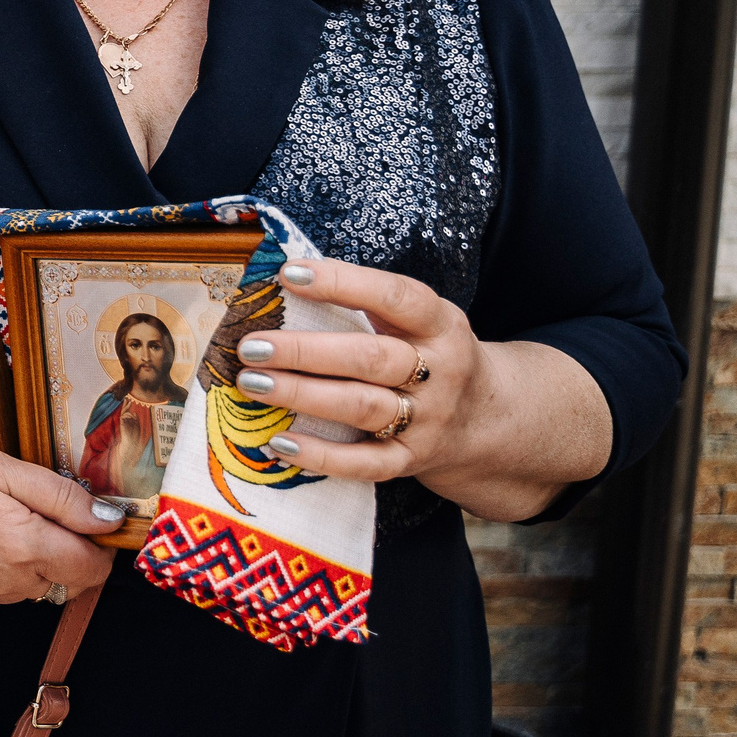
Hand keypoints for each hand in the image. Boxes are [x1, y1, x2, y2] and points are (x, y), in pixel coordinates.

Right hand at [0, 428, 124, 605]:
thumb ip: (60, 495)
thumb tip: (110, 520)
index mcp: (22, 547)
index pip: (95, 565)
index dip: (103, 537)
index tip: (93, 507)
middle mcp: (9, 581)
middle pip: (73, 576)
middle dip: (72, 542)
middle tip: (41, 497)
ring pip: (42, 581)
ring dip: (40, 551)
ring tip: (4, 506)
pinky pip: (11, 583)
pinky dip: (11, 559)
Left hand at [222, 257, 469, 487]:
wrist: (484, 419)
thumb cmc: (429, 355)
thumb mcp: (419, 321)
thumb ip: (369, 304)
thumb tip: (287, 280)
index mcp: (439, 325)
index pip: (396, 297)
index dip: (343, 283)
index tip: (290, 274)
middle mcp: (439, 371)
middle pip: (369, 358)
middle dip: (305, 352)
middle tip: (251, 346)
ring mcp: (427, 419)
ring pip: (361, 407)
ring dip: (301, 395)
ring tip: (251, 383)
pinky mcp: (411, 459)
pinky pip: (365, 463)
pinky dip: (322, 456)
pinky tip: (280, 442)